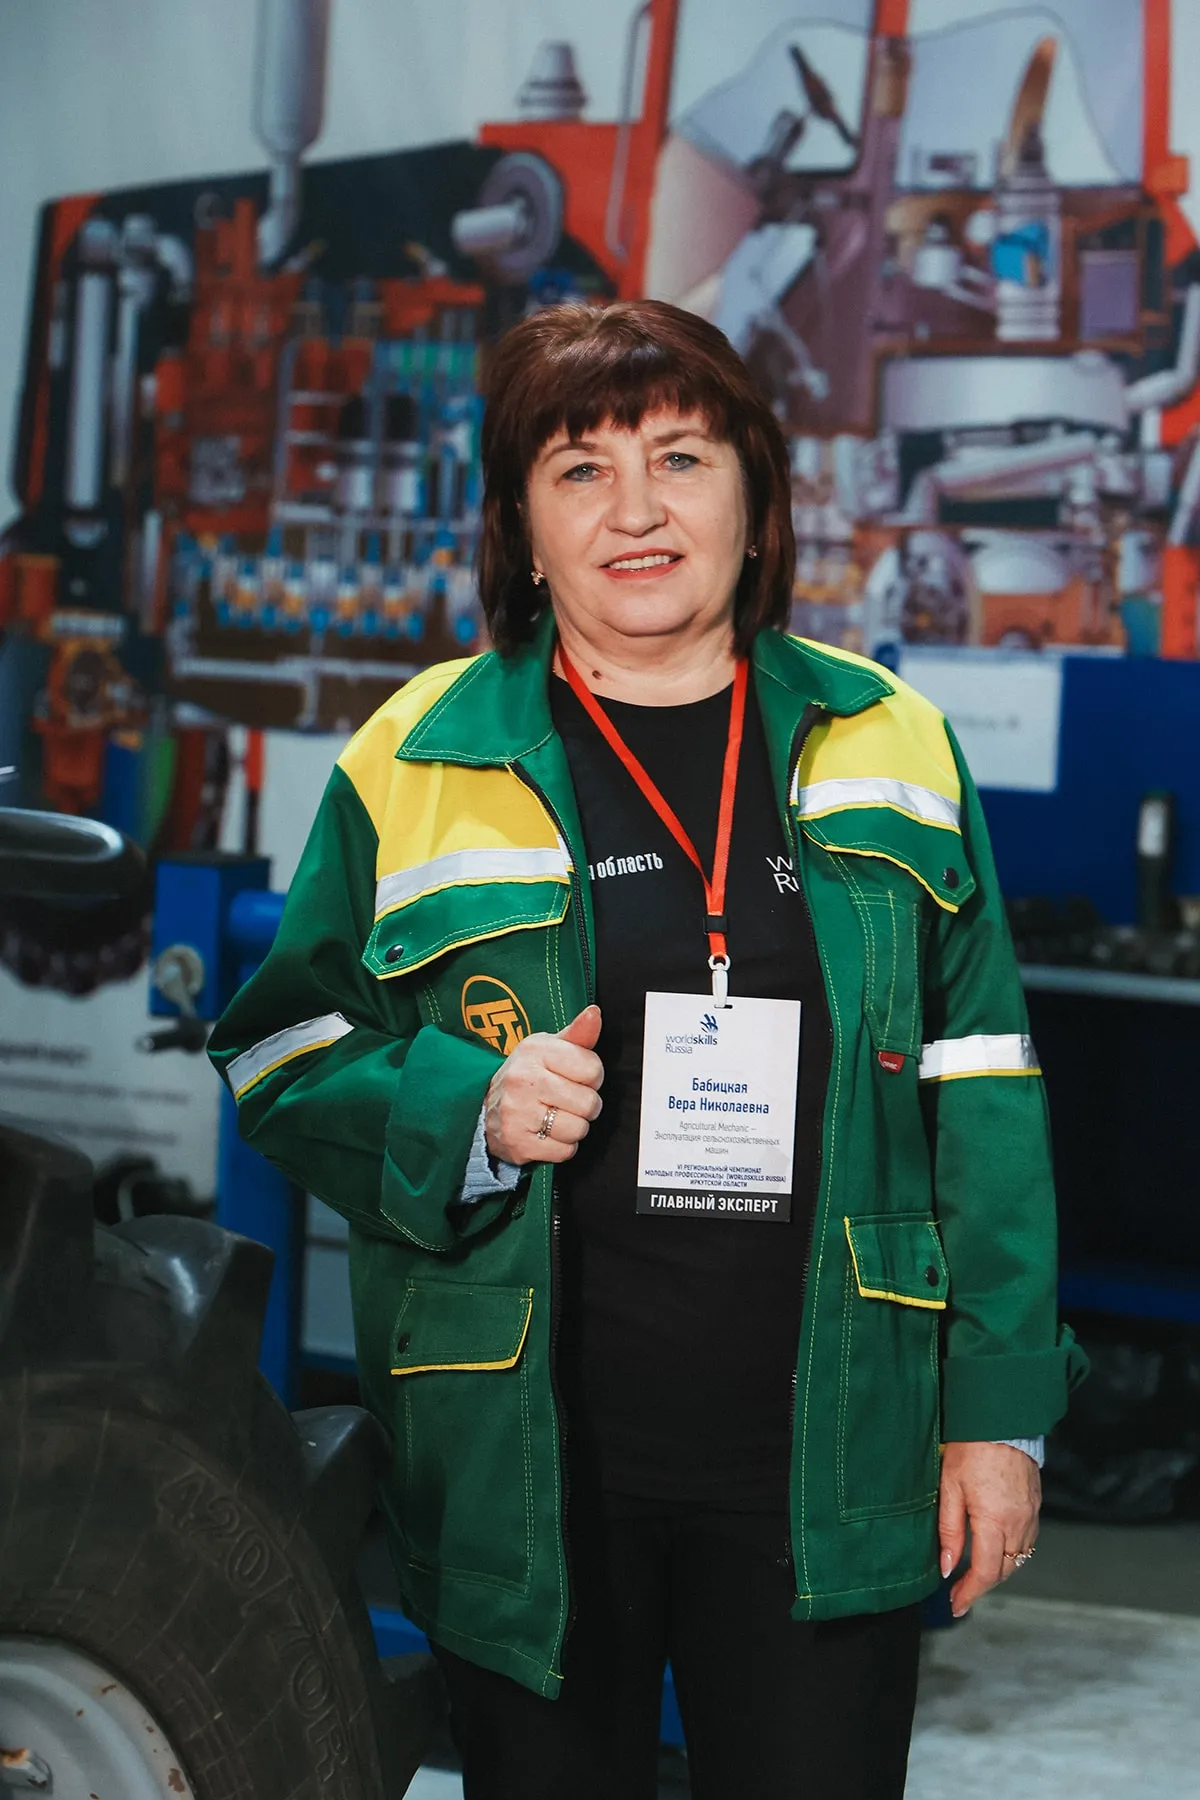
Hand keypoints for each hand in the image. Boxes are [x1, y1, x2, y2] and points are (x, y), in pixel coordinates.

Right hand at [484, 1005, 603, 1165]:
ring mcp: (517, 1113)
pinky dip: (562, 1147)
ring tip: (555, 1117)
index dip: (592, 1077)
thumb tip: (594, 1013)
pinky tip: (546, 1134)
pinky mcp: (517, 1143)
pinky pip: (564, 1151)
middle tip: (566, 1100)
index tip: (575, 1078)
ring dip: (574, 1128)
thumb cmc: (526, 1075)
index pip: (593, 1069)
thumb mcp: (547, 1048)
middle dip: (585, 1105)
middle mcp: (523, 1080)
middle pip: (588, 1103)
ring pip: (578, 1130)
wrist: (483, 1107)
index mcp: (534, 1051)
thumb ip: (577, 1034)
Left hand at [938, 1441, 1040, 1617]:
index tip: (955, 1604)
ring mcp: (1030, 1516)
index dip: (969, 1593)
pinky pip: (1026, 1542)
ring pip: (1017, 1560)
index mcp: (994, 1522)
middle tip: (959, 1592)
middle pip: (1003, 1570)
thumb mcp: (949, 1488)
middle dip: (981, 1586)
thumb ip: (949, 1531)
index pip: (984, 1572)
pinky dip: (1011, 1554)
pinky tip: (995, 1550)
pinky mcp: (1035, 1507)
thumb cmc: (971, 1449)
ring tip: (974, 1574)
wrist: (1002, 1421)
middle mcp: (1018, 1524)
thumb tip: (946, 1566)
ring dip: (997, 1571)